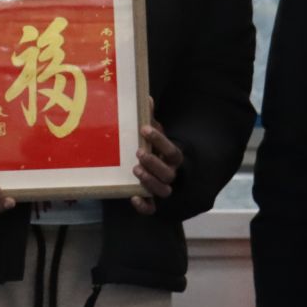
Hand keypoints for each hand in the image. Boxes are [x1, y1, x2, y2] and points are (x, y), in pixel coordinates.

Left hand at [130, 99, 183, 215]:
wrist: (157, 170)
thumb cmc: (154, 150)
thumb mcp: (153, 135)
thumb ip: (150, 119)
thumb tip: (146, 97)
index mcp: (173, 158)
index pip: (173, 151)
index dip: (160, 141)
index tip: (144, 129)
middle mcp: (171, 175)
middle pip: (169, 174)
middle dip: (154, 164)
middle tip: (139, 152)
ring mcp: (162, 189)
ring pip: (163, 191)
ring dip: (150, 181)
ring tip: (136, 169)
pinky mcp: (152, 202)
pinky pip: (152, 209)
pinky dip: (144, 206)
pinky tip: (133, 196)